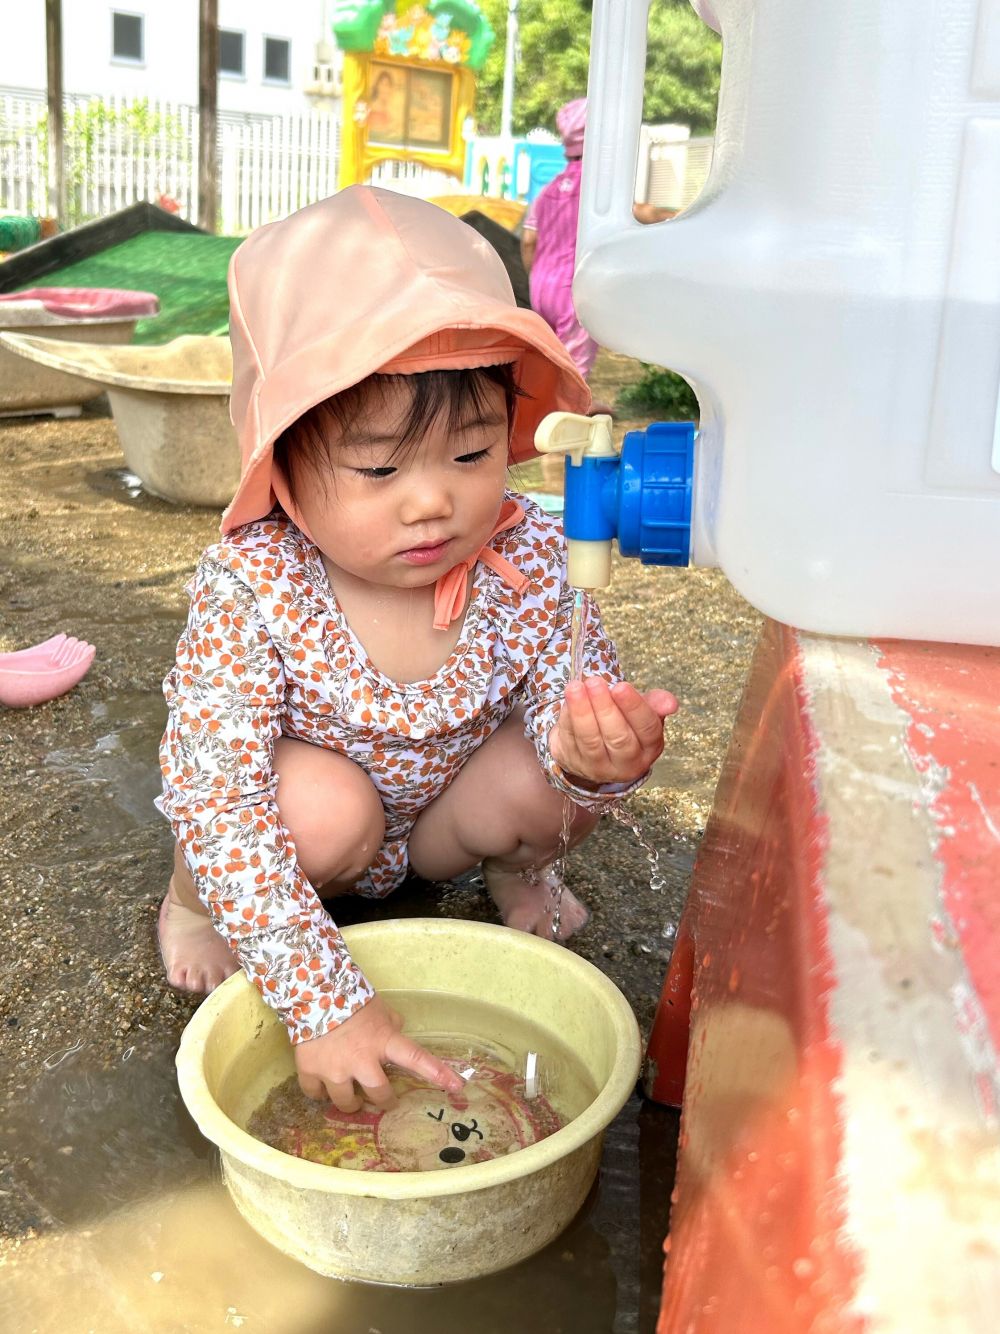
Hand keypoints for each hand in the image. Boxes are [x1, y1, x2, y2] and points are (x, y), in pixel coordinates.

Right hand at [294, 995, 464, 1112]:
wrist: (310, 992)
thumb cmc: (350, 998)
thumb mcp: (378, 1008)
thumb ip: (390, 1023)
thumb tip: (398, 1029)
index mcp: (383, 1041)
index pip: (416, 1058)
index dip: (437, 1073)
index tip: (458, 1086)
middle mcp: (361, 1061)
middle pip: (379, 1095)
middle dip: (382, 1099)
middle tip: (381, 1097)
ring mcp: (334, 1070)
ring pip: (346, 1103)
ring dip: (350, 1102)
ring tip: (350, 1095)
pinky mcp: (311, 1072)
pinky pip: (316, 1095)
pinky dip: (320, 1093)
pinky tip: (323, 1085)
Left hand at [549, 677, 677, 786]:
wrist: (595, 745)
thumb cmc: (624, 723)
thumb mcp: (643, 712)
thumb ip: (655, 704)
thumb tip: (670, 703)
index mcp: (649, 748)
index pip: (647, 729)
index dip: (634, 708)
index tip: (621, 686)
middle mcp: (626, 763)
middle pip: (617, 737)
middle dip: (605, 708)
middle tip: (595, 682)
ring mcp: (598, 767)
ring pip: (590, 741)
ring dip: (582, 712)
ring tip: (576, 687)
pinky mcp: (573, 763)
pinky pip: (570, 739)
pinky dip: (567, 717)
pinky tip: (569, 698)